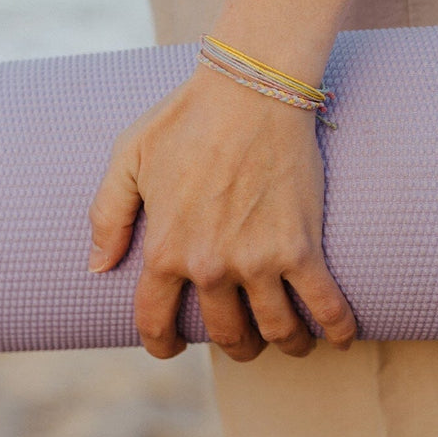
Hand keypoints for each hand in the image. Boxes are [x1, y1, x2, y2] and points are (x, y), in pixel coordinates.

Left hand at [87, 63, 356, 361]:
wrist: (251, 89)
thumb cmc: (187, 117)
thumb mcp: (129, 157)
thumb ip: (108, 215)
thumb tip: (97, 268)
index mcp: (164, 248)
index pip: (156, 320)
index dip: (161, 344)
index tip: (171, 347)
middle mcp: (208, 266)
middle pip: (224, 332)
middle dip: (235, 345)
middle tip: (244, 340)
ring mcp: (257, 261)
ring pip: (275, 330)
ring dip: (285, 343)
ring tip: (291, 339)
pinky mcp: (300, 247)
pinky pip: (324, 304)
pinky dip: (335, 329)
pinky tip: (341, 336)